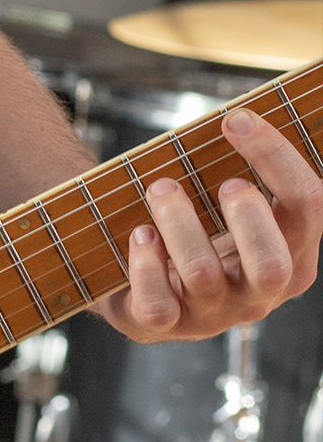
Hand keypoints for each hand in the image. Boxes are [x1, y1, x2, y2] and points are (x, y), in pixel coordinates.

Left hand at [95, 108, 321, 342]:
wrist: (136, 273)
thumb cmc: (194, 227)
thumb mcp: (228, 205)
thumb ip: (245, 171)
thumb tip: (240, 116)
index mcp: (290, 257)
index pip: (307, 207)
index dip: (276, 157)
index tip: (237, 119)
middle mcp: (256, 295)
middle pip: (273, 265)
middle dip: (247, 215)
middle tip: (222, 181)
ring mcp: (209, 316)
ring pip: (204, 275)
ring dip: (180, 221)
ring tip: (161, 189)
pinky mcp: (159, 325)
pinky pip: (157, 305)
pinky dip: (144, 263)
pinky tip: (140, 234)